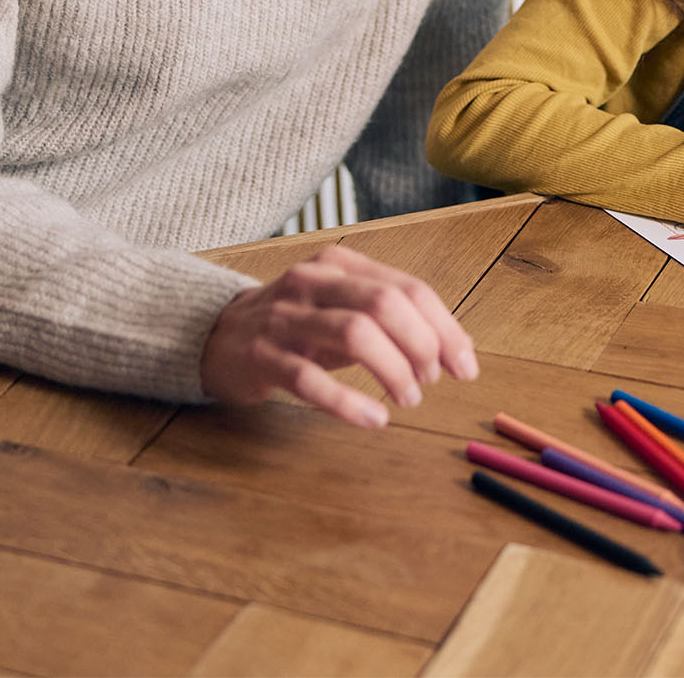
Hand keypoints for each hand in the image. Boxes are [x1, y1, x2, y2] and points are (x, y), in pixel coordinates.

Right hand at [200, 245, 477, 428]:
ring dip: (392, 370)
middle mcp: (313, 282)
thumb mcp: (346, 310)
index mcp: (341, 265)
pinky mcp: (261, 356)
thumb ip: (396, 321)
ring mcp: (284, 317)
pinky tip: (373, 419)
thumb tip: (459, 349)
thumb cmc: (298, 325)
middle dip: (421, 345)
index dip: (444, 327)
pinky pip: (308, 379)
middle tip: (432, 382)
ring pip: (353, 333)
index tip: (465, 365)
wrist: (218, 335)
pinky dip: (347, 402)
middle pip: (384, 304)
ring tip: (409, 399)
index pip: (407, 288)